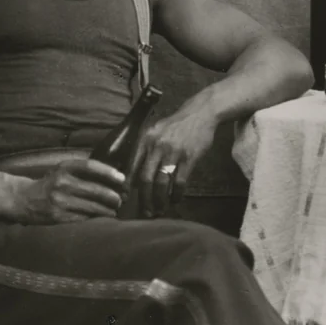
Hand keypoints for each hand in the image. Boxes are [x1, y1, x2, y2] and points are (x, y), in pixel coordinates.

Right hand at [16, 158, 125, 223]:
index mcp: (63, 168)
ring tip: (114, 209)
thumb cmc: (51, 184)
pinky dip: (95, 218)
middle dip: (113, 197)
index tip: (122, 179)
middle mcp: (61, 182)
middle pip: (96, 190)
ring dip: (108, 210)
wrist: (24, 199)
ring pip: (92, 207)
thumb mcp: (63, 171)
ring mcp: (59, 201)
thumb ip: (83, 172)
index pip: (90, 167)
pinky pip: (83, 218)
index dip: (108, 172)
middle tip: (121, 200)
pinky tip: (101, 216)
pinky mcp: (57, 216)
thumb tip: (114, 177)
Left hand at [132, 100, 218, 216]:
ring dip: (159, 200)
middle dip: (144, 199)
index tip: (125, 198)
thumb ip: (145, 149)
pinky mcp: (189, 158)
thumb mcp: (156, 131)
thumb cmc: (176, 125)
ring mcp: (173, 152)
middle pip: (145, 178)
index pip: (132, 166)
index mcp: (146, 139)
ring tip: (160, 209)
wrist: (200, 113)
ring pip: (161, 183)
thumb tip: (135, 173)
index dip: (128, 185)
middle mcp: (157, 146)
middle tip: (145, 211)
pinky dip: (176, 194)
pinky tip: (176, 199)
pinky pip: (180, 182)